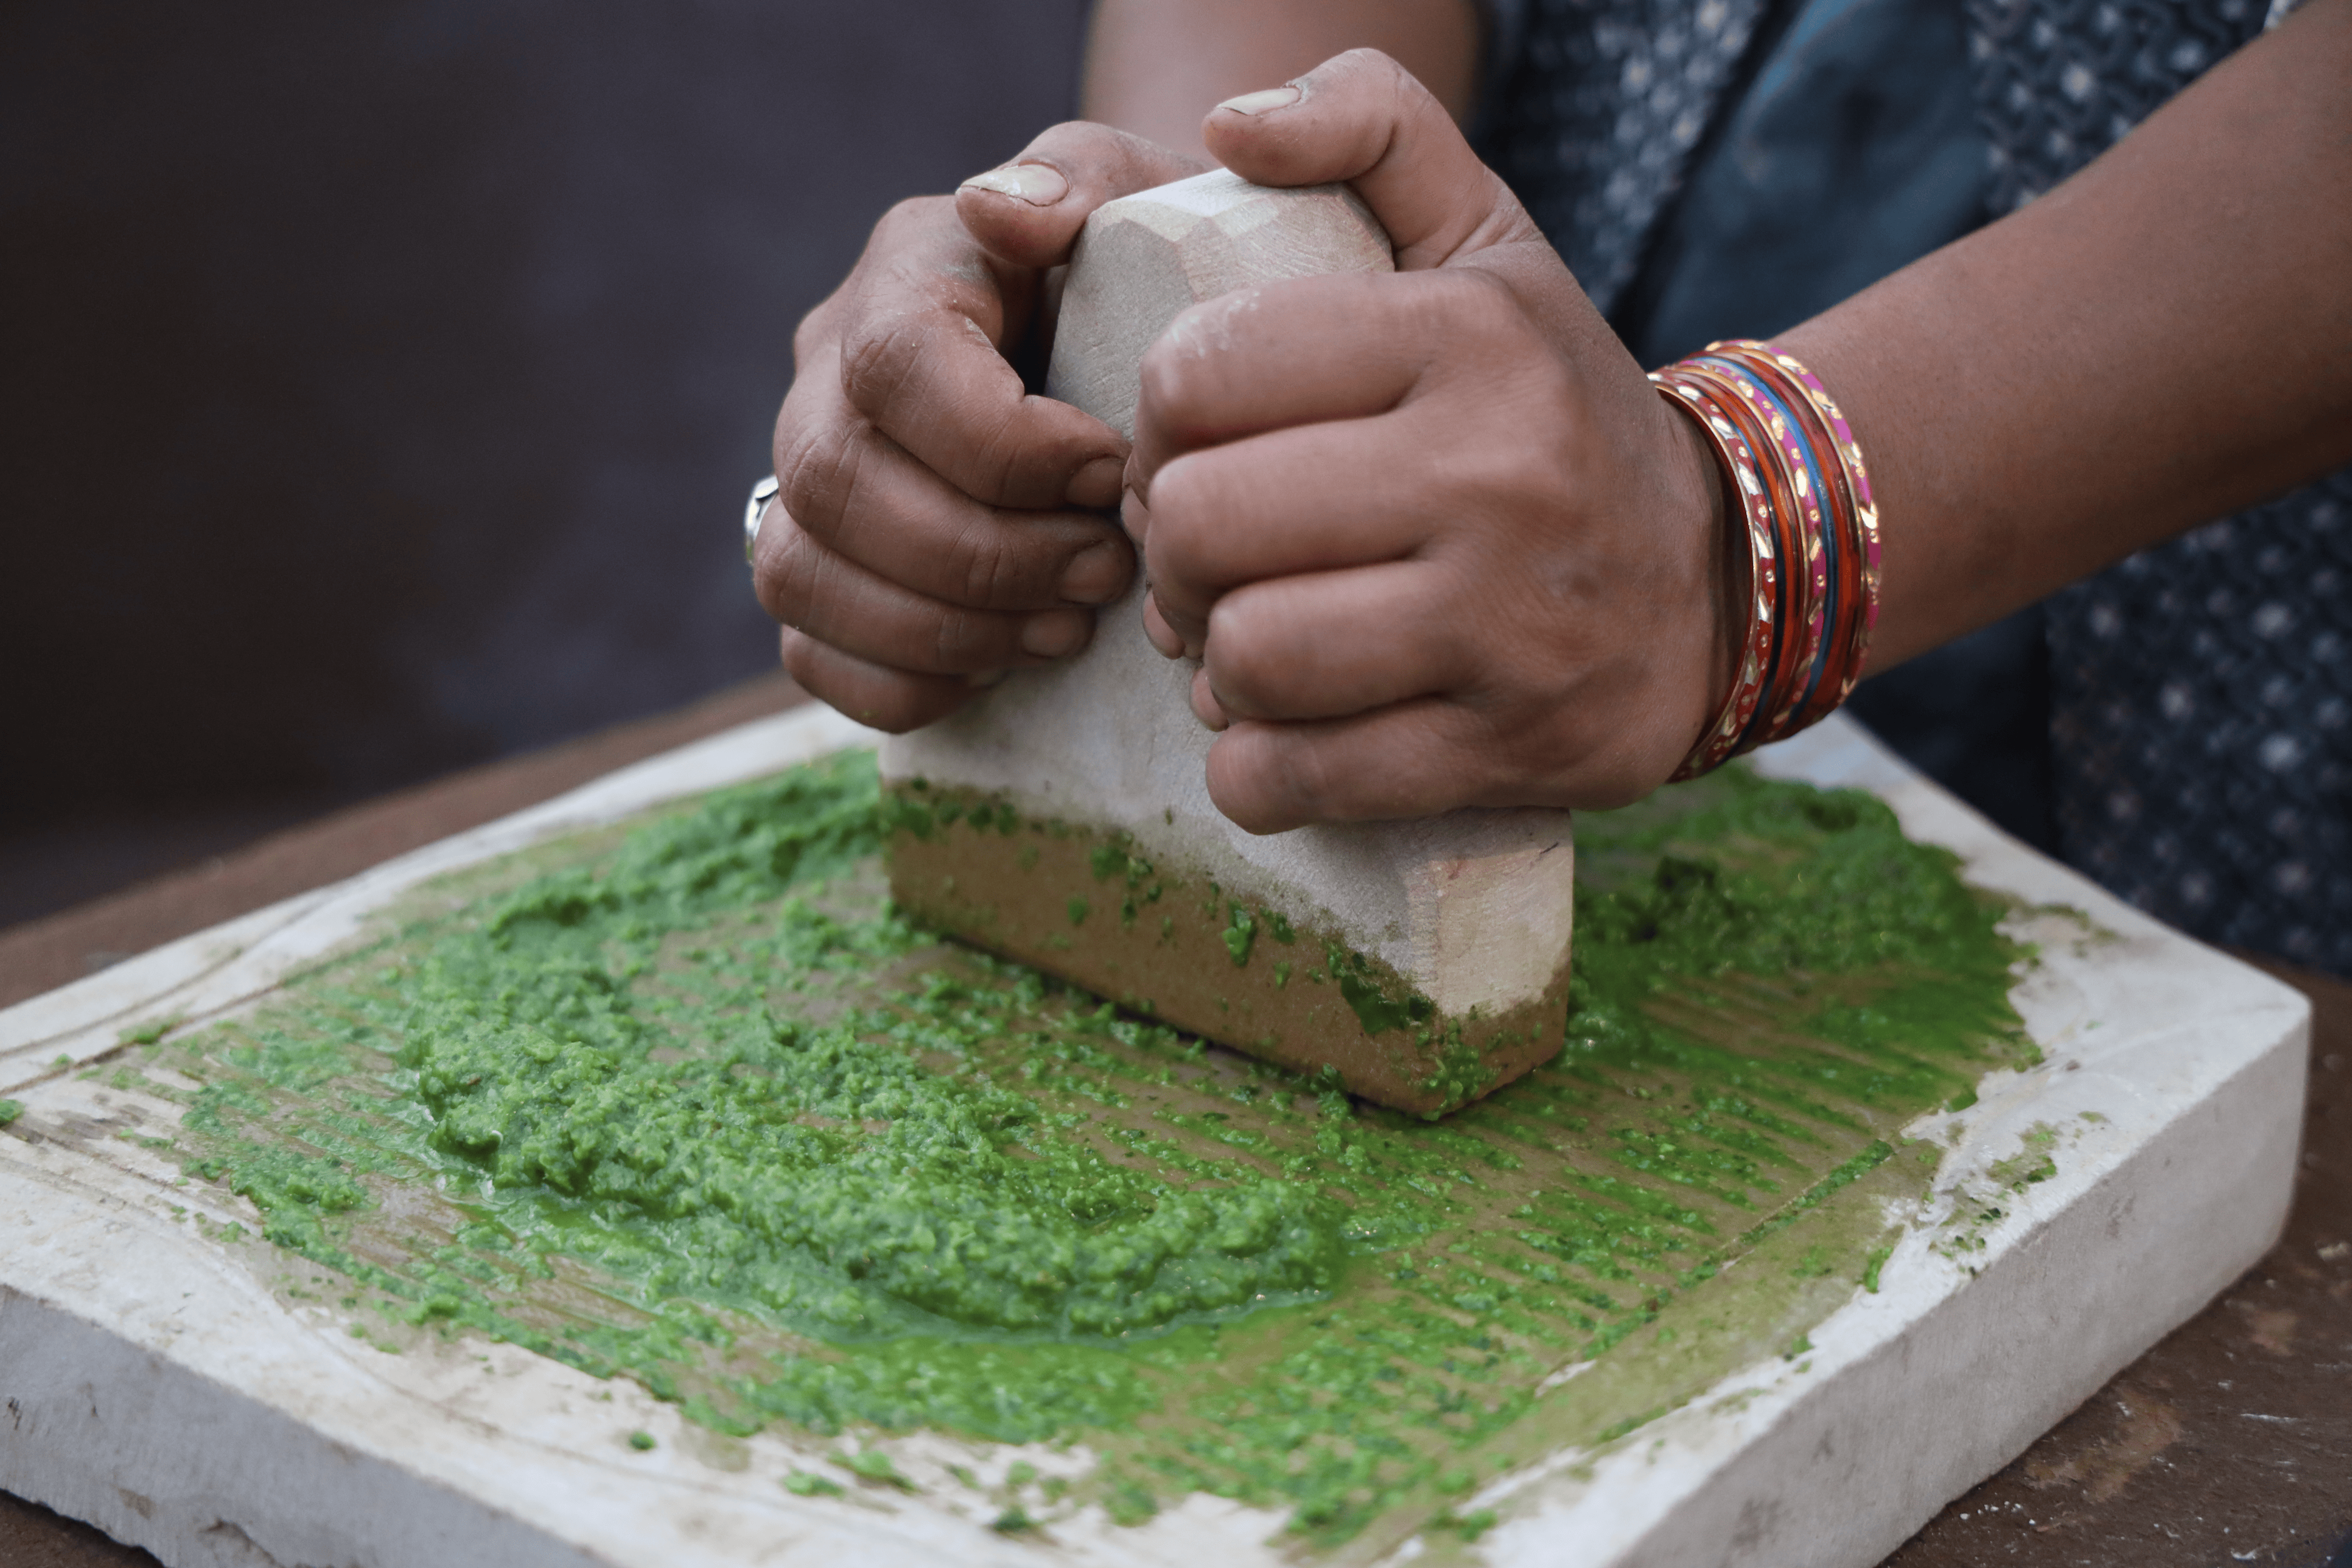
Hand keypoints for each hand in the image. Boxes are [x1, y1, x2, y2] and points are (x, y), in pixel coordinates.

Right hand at [754, 127, 1201, 730]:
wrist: (1132, 347)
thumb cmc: (1151, 275)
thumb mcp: (1145, 196)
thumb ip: (1084, 177)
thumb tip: (1001, 210)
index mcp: (907, 273)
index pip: (895, 365)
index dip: (1002, 444)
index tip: (1111, 471)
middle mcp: (826, 373)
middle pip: (839, 485)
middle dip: (983, 556)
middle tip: (1106, 574)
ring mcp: (804, 476)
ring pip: (801, 576)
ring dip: (944, 628)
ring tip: (1067, 629)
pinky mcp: (814, 569)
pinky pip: (805, 654)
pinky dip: (903, 684)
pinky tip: (1003, 670)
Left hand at [1121, 49, 1732, 831]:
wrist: (1718, 577)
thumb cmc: (1550, 404)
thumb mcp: (1488, 238)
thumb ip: (1369, 128)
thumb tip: (1227, 124)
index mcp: (1467, 335)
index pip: (1199, 372)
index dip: (1158, 422)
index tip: (1197, 448)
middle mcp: (1494, 475)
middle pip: (1203, 524)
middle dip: (1174, 550)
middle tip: (1210, 558)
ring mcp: (1506, 626)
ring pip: (1243, 657)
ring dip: (1212, 663)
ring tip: (1248, 639)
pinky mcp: (1502, 749)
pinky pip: (1291, 779)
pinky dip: (1254, 769)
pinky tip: (1281, 729)